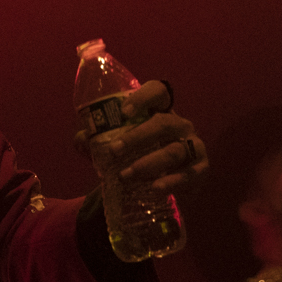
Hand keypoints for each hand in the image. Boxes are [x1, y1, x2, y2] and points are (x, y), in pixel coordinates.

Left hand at [80, 80, 207, 195]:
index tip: (123, 112)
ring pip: (175, 151)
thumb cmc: (138, 156)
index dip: (143, 97)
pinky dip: (171, 182)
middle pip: (164, 123)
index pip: (158, 92)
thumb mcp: (118, 146)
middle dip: (138, 136)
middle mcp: (180, 125)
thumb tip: (81, 140)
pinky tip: (154, 189)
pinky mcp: (200, 169)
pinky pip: (188, 174)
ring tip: (126, 176)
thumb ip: (97, 141)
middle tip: (115, 151)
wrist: (161, 186)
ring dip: (148, 163)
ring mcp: (194, 146)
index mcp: (160, 112)